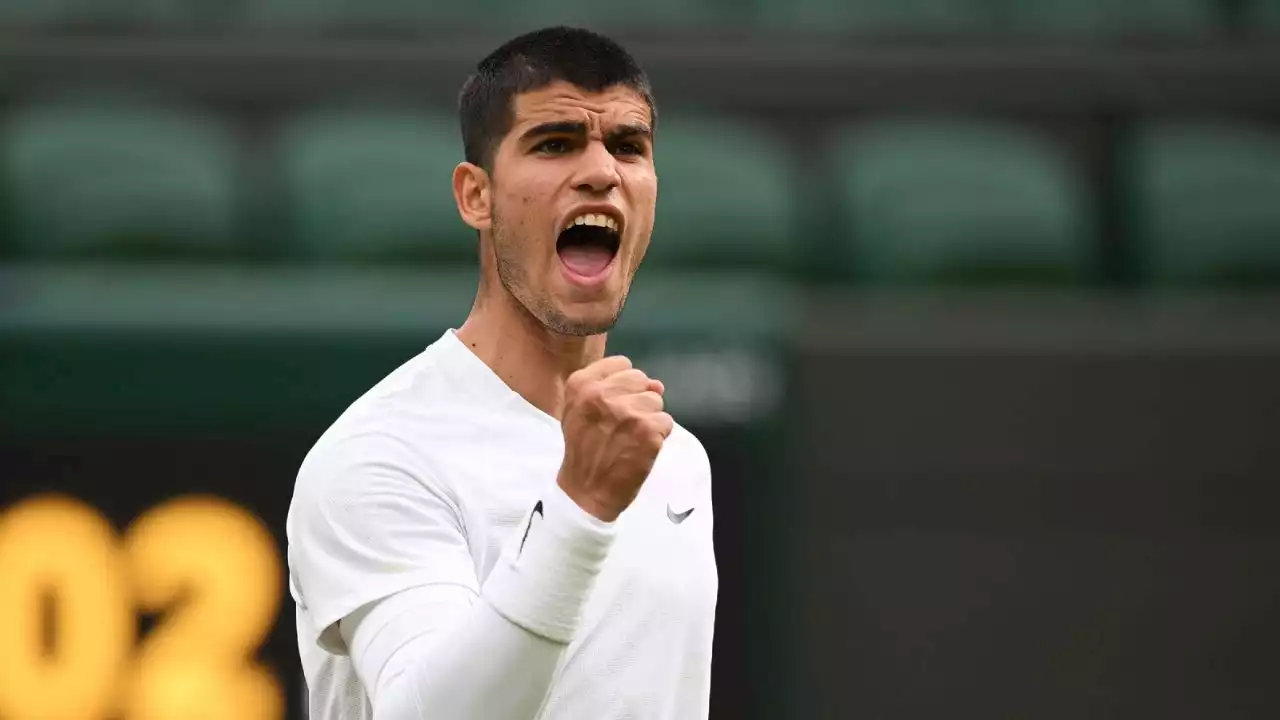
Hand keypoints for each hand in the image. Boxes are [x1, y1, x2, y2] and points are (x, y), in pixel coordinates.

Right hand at [557, 356, 673, 521]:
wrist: (585, 491)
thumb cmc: (583, 448)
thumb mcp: (581, 410)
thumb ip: (612, 388)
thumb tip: (656, 384)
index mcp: (582, 384)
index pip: (622, 364)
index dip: (624, 385)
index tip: (615, 403)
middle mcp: (604, 394)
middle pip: (641, 380)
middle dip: (637, 399)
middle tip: (623, 424)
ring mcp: (628, 412)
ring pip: (656, 401)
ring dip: (649, 418)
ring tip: (631, 437)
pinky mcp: (648, 431)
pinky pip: (666, 422)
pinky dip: (658, 436)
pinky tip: (640, 448)